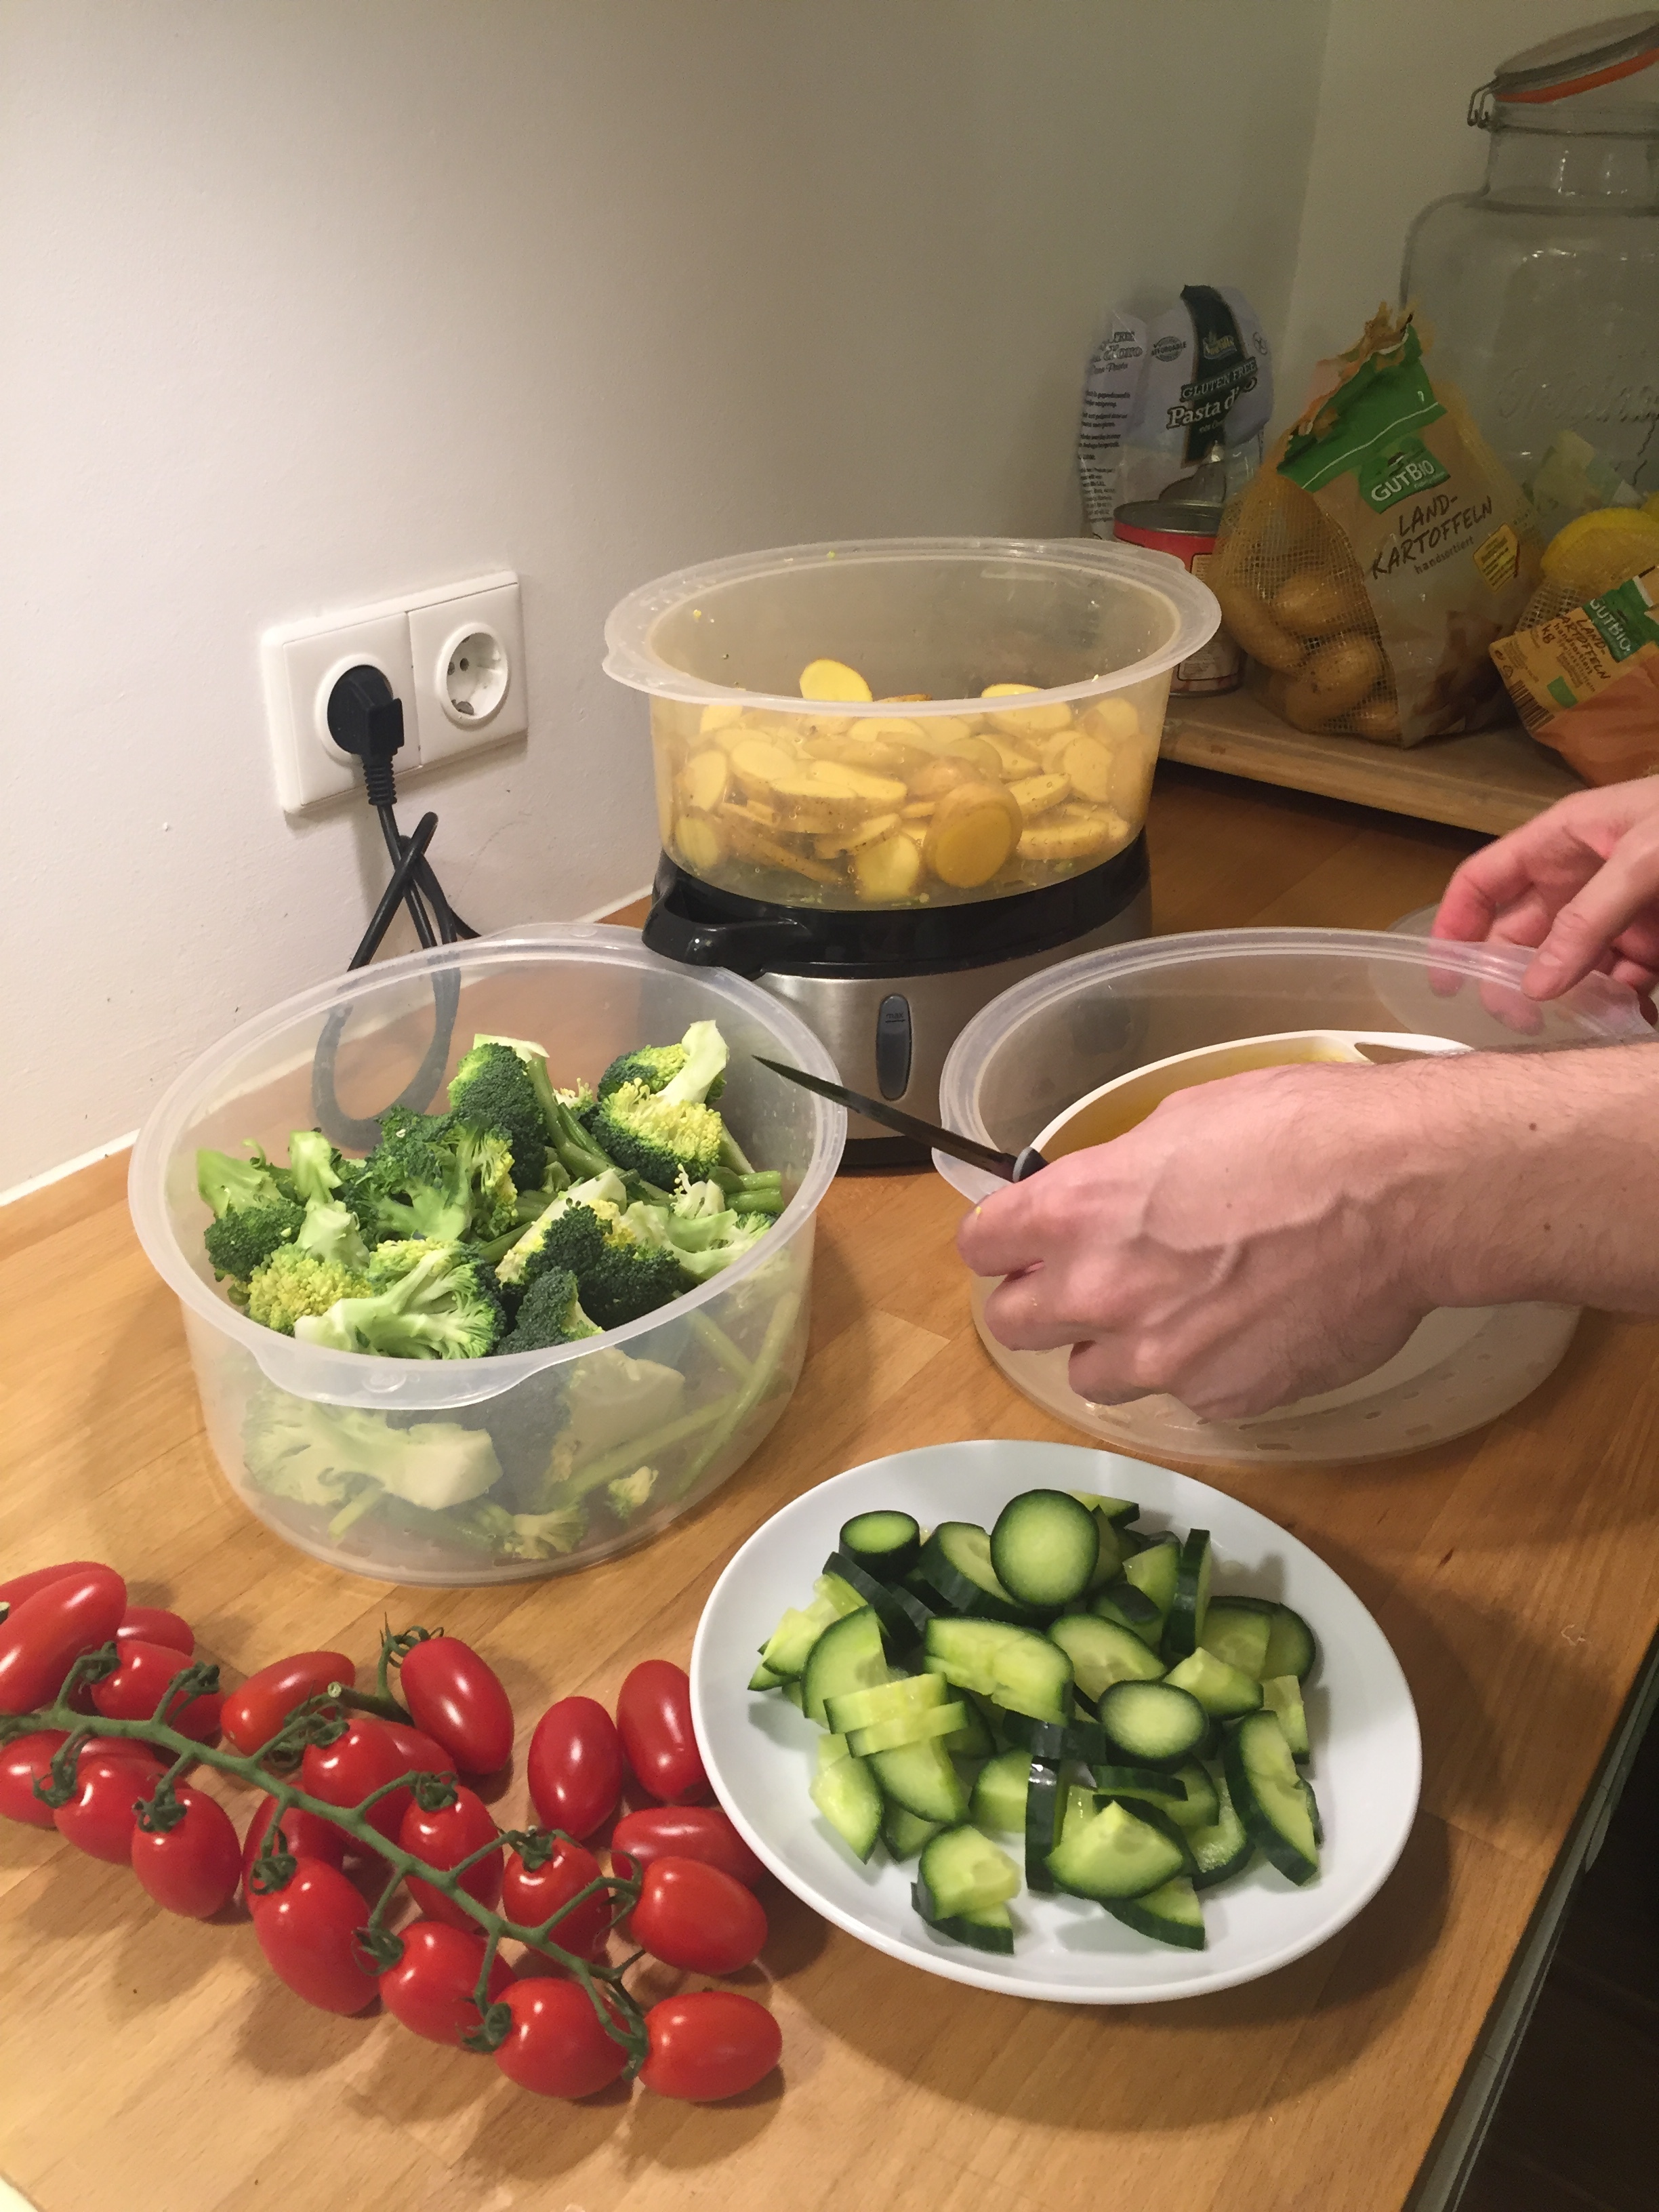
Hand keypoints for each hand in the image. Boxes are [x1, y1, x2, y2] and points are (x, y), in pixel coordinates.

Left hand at [957, 1064, 1431, 1418]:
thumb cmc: (1302, 1131)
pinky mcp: (1222, 1400)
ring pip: (1092, 1375)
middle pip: (1011, 1323)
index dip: (1003, 1242)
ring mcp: (1160, 1359)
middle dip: (1041, 1302)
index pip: (980, 1246)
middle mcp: (1100, 1292)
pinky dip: (1201, 1369)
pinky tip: (1248, 1328)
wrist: (1403, 1193)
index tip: (1024, 1241)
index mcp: (1076, 1211)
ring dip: (1116, 1347)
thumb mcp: (1183, 1120)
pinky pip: (1182, 1396)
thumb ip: (1120, 1175)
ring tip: (1175, 1311)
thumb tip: (1107, 1199)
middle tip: (1089, 1283)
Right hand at [1434, 780, 1658, 1007]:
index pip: (1483, 882)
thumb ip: (1589, 919)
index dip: (1454, 925)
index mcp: (1559, 841)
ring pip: (1570, 966)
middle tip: (1514, 1020)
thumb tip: (1533, 988)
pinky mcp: (1653, 942)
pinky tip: (1619, 1024)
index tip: (1443, 980)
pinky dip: (1617, 1006)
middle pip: (1519, 934)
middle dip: (1506, 977)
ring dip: (1565, 1000)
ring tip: (1567, 1031)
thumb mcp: (1643, 857)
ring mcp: (1616, 913)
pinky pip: (1623, 982)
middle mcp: (1579, 879)